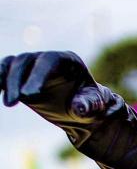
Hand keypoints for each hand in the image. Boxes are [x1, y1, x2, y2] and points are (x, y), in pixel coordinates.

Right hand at [0, 51, 115, 126]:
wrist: (80, 110)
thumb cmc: (89, 104)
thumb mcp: (94, 106)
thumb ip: (88, 104)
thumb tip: (78, 108)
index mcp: (67, 60)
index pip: (48, 60)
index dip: (37, 75)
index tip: (29, 95)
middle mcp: (46, 58)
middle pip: (25, 60)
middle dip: (16, 80)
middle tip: (13, 103)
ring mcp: (32, 66)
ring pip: (11, 64)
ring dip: (5, 81)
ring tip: (8, 103)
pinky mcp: (20, 77)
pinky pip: (4, 72)